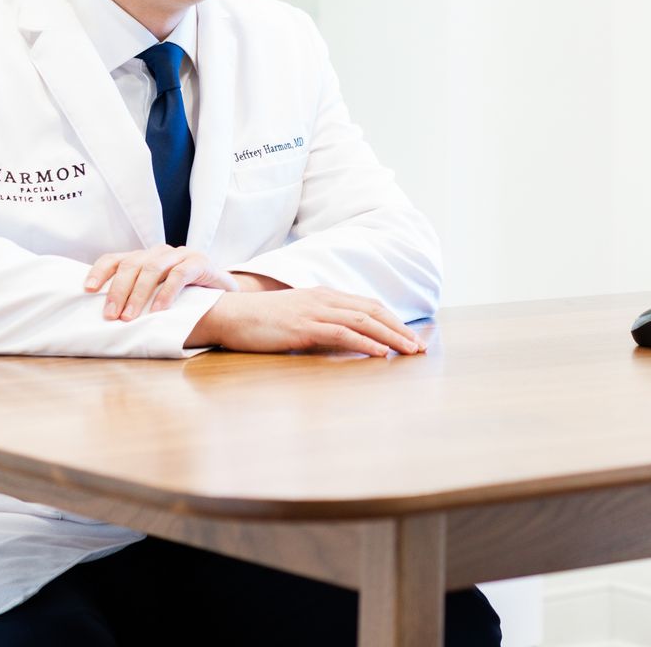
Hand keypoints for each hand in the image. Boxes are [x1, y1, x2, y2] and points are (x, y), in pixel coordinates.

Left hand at [84, 245, 238, 320]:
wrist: (223, 293)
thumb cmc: (184, 298)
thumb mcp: (156, 296)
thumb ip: (135, 299)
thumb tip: (105, 319)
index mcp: (144, 258)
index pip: (115, 259)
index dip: (100, 271)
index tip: (87, 290)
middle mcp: (159, 252)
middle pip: (131, 264)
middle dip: (118, 290)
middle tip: (110, 316)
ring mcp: (180, 254)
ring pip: (152, 268)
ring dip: (138, 294)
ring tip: (130, 317)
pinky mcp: (199, 261)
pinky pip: (179, 274)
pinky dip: (166, 292)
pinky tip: (159, 310)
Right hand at [185, 288, 424, 356]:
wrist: (231, 315)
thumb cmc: (261, 321)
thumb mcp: (297, 318)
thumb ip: (321, 325)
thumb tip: (344, 342)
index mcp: (325, 295)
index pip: (368, 306)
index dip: (392, 321)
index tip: (410, 338)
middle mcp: (325, 298)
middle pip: (373, 311)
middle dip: (400, 329)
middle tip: (419, 348)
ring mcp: (315, 311)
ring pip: (364, 321)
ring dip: (391, 336)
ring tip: (409, 351)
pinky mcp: (305, 326)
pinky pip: (342, 333)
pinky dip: (365, 342)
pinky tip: (380, 353)